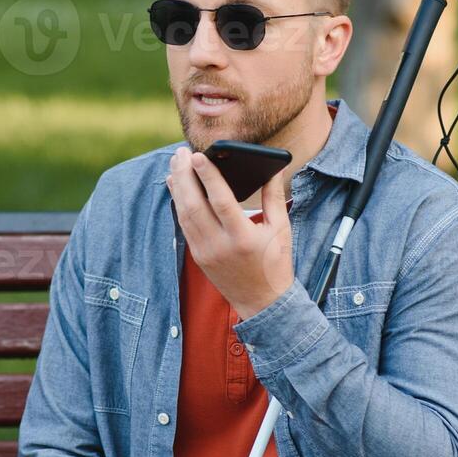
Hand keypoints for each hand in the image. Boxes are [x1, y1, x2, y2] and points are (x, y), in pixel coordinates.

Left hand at [166, 145, 292, 320]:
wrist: (262, 303)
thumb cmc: (275, 264)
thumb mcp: (281, 230)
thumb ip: (273, 198)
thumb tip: (273, 169)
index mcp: (243, 237)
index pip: (221, 201)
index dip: (208, 176)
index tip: (197, 155)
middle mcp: (220, 245)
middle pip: (194, 205)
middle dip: (184, 176)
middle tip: (181, 153)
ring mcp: (205, 252)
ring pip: (184, 214)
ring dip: (178, 187)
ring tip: (176, 163)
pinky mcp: (198, 256)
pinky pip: (184, 225)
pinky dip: (178, 203)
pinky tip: (177, 186)